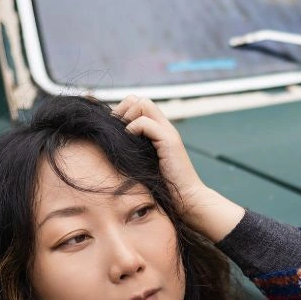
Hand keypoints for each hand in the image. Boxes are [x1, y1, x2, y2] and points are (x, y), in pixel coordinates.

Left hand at [112, 95, 243, 241]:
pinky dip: (133, 128)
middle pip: (140, 100)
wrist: (188, 200)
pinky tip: (130, 141)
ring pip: (143, 104)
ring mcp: (169, 133)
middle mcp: (165, 128)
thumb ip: (135, 152)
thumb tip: (112, 146)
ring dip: (128, 116)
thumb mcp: (144, 165)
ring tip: (124, 135)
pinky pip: (145, 122)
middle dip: (123, 109)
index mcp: (159, 132)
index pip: (139, 104)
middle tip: (116, 129)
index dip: (124, 111)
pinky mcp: (169, 142)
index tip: (115, 129)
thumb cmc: (165, 189)